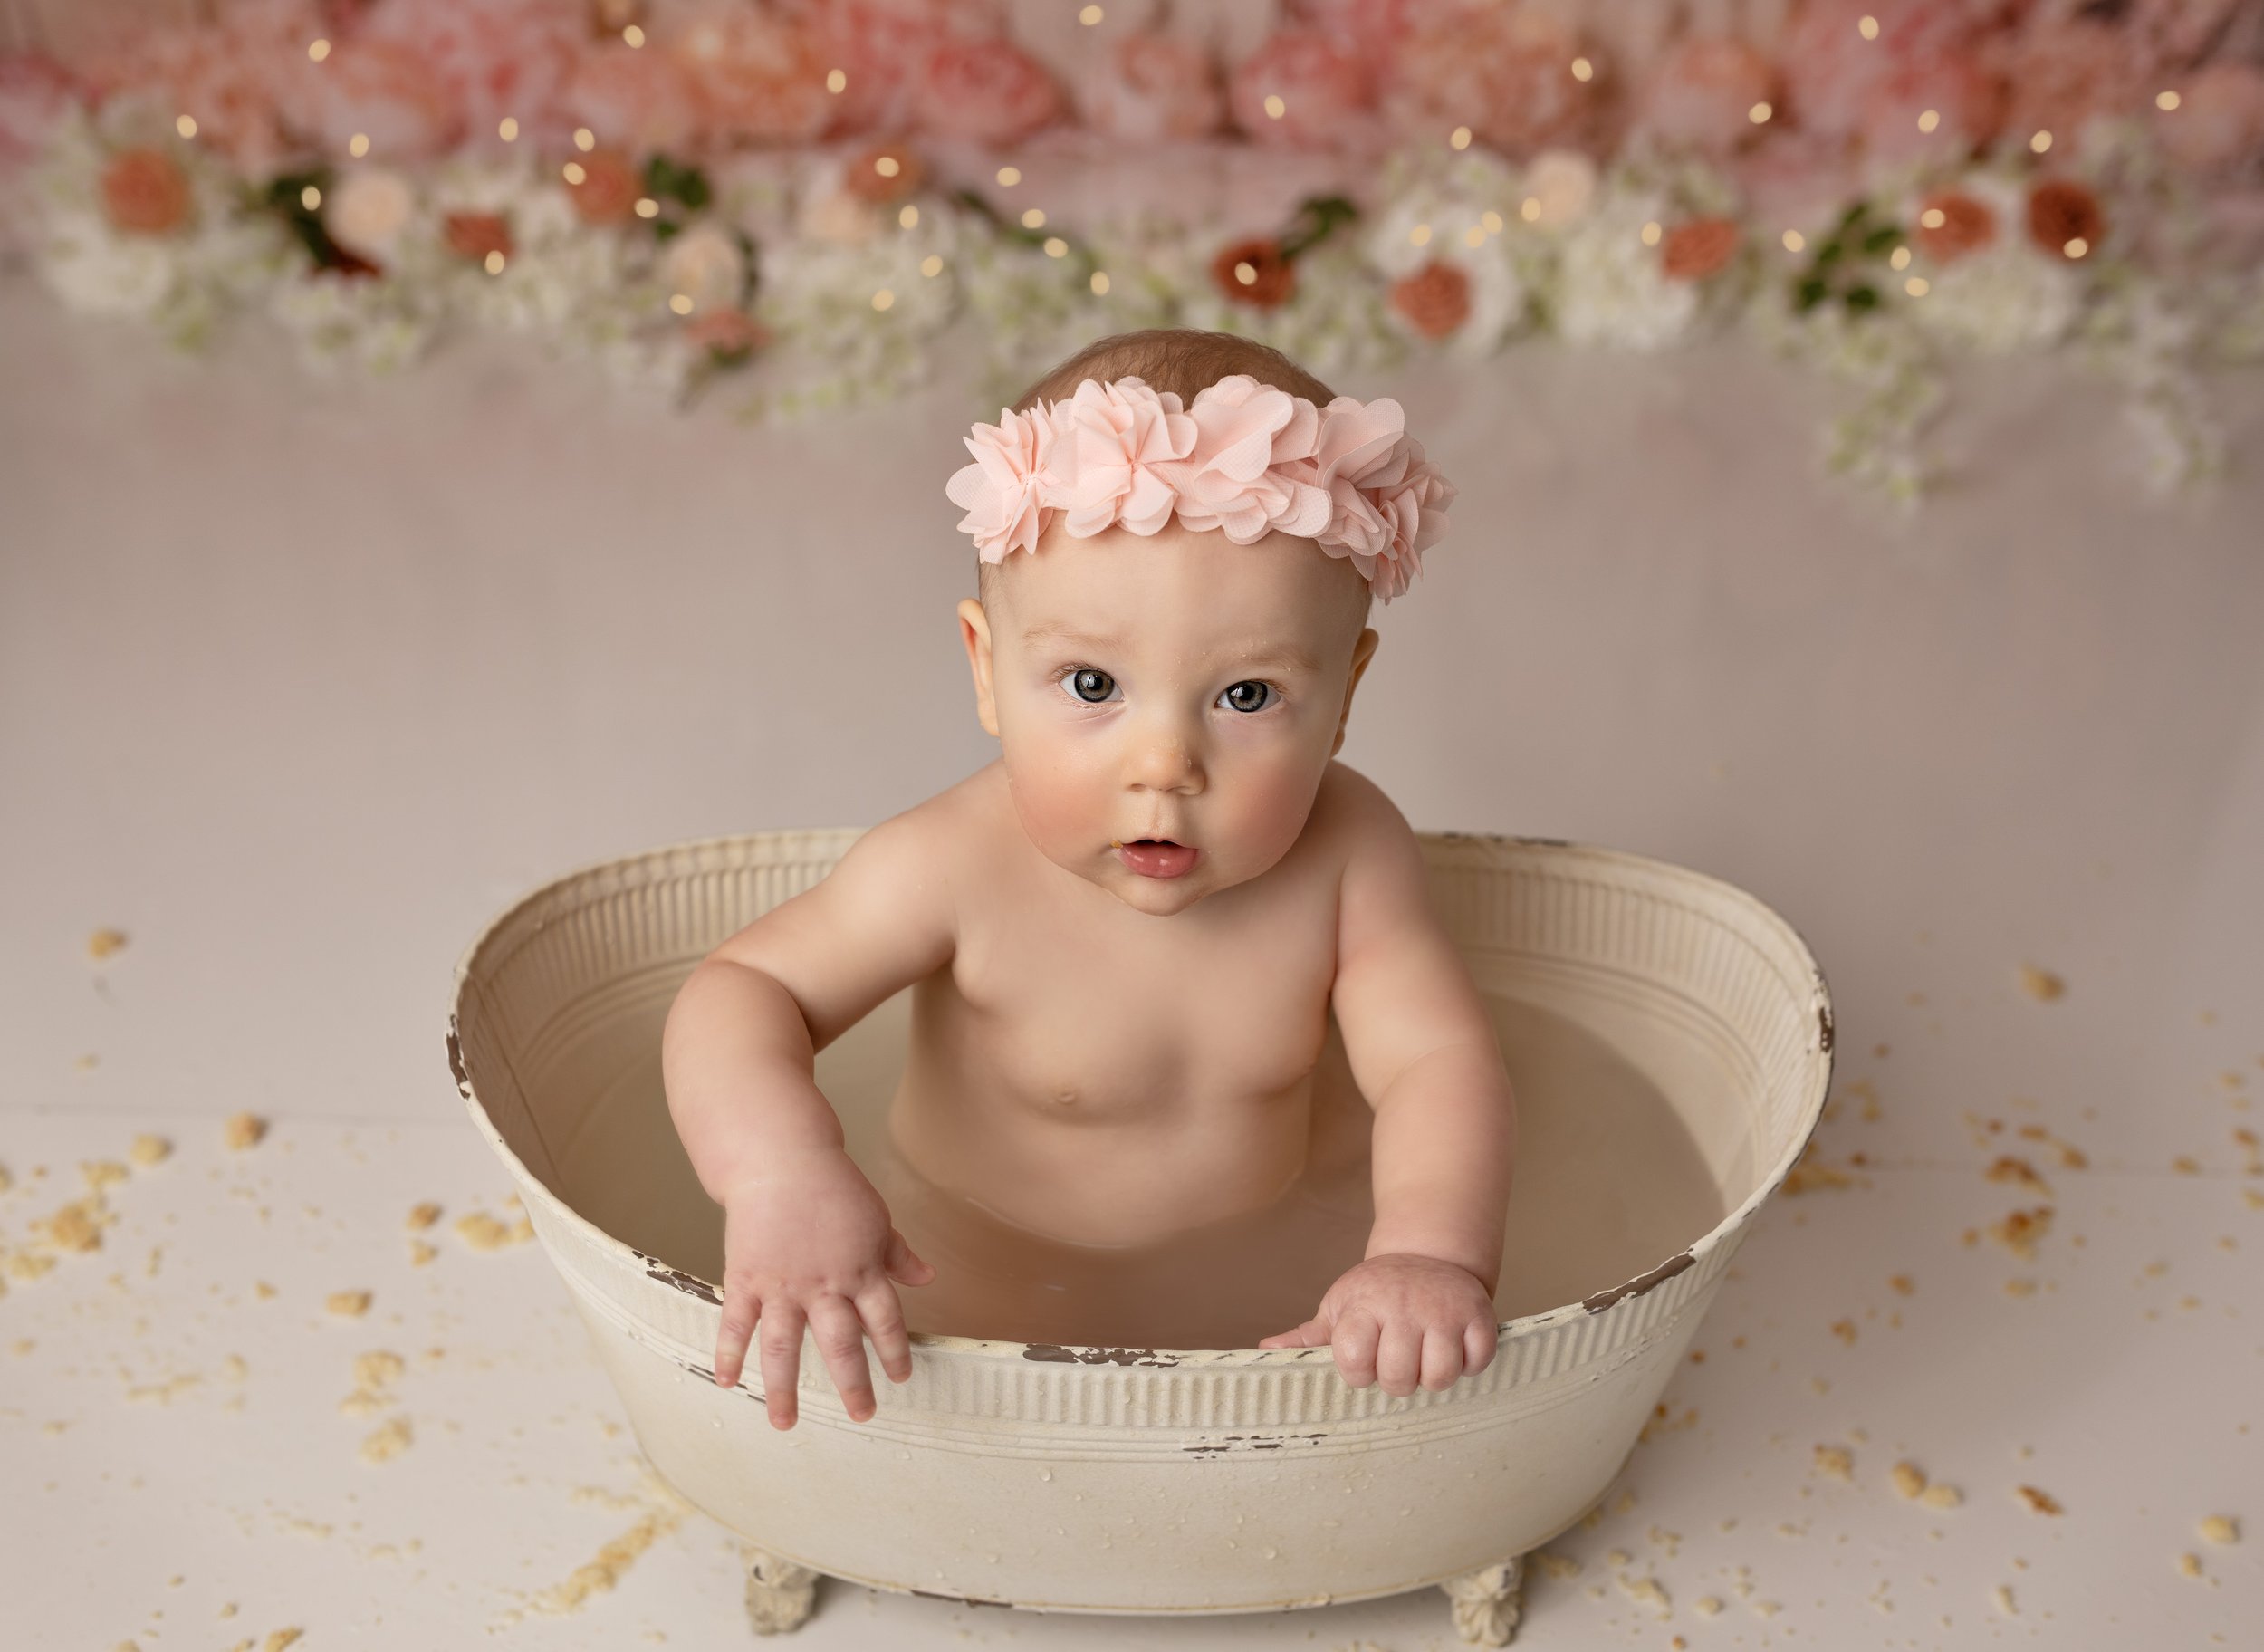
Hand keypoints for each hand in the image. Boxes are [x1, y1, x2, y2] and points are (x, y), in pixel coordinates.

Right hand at [713, 1143, 936, 1429]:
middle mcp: (824, 1286)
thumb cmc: (833, 1187)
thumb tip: (926, 1278)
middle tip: (862, 1415)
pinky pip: (737, 1324)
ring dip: (785, 1389)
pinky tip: (727, 1383)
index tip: (900, 1378)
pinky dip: (730, 1355)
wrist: (781, 1159)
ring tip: (785, 1423)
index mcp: (862, 1271)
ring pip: (784, 1348)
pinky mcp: (746, 1280)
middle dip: (853, 1384)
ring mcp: (782, 1287)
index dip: (894, 1352)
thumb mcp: (876, 1218)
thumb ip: (897, 1254)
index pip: (885, 1322)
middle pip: (841, 1345)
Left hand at [1257, 1253, 1497, 1396]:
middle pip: (1399, 1378)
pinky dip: (1469, 1365)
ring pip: (1440, 1376)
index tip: (1363, 1361)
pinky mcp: (1479, 1315)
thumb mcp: (1340, 1306)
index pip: (1354, 1361)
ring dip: (1433, 1377)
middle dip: (1396, 1381)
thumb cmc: (1377, 1291)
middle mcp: (1404, 1308)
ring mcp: (1444, 1312)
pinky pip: (1478, 1362)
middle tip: (1397, 1362)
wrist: (1428, 1254)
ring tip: (1425, 1359)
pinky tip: (1454, 1350)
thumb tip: (1267, 1353)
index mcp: (1364, 1307)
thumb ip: (1308, 1337)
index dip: (1358, 1373)